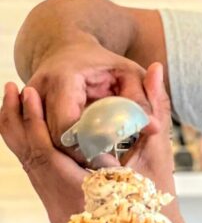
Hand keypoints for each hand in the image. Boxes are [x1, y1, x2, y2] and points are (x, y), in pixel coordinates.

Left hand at [0, 62, 175, 222]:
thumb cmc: (159, 200)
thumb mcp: (158, 152)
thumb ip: (154, 107)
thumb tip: (156, 68)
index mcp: (87, 198)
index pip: (48, 154)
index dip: (35, 120)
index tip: (30, 91)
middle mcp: (64, 208)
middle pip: (31, 158)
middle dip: (20, 120)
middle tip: (15, 88)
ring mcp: (57, 211)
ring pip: (28, 165)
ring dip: (20, 131)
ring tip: (15, 98)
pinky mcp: (55, 209)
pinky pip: (35, 174)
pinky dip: (29, 147)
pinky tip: (27, 123)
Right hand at [25, 38, 150, 158]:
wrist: (70, 51)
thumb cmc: (105, 65)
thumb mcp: (130, 75)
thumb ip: (144, 100)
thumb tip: (153, 127)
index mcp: (62, 79)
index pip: (67, 125)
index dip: (88, 148)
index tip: (110, 163)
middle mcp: (37, 91)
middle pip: (53, 140)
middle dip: (80, 158)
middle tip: (106, 170)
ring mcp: (28, 104)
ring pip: (46, 144)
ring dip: (72, 158)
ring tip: (99, 165)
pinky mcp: (28, 114)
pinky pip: (44, 141)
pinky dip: (65, 152)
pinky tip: (86, 157)